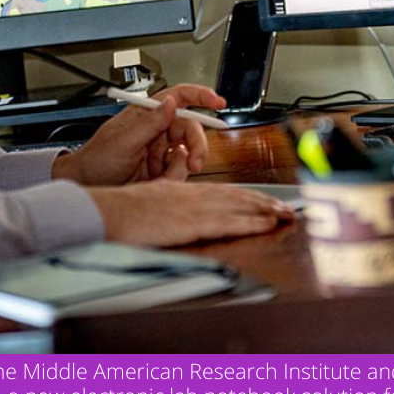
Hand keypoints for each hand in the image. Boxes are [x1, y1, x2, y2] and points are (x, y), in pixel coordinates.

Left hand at [53, 84, 226, 185]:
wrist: (88, 188)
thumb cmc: (96, 160)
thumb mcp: (123, 141)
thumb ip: (149, 123)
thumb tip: (171, 103)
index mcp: (146, 114)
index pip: (178, 97)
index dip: (200, 96)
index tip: (217, 102)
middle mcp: (156, 129)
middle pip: (190, 128)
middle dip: (196, 145)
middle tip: (194, 162)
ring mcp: (159, 149)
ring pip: (188, 152)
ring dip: (182, 166)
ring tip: (164, 176)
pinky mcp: (161, 169)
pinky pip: (179, 171)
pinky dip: (174, 177)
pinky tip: (158, 180)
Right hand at [88, 180, 293, 245]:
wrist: (107, 212)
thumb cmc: (123, 209)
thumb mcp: (150, 193)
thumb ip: (168, 182)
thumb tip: (180, 170)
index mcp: (182, 190)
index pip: (221, 192)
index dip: (245, 197)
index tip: (263, 202)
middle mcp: (191, 195)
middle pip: (234, 196)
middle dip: (262, 202)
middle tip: (286, 208)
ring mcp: (193, 207)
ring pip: (237, 206)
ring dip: (264, 210)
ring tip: (284, 214)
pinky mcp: (191, 222)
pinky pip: (228, 221)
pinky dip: (250, 221)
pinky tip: (266, 224)